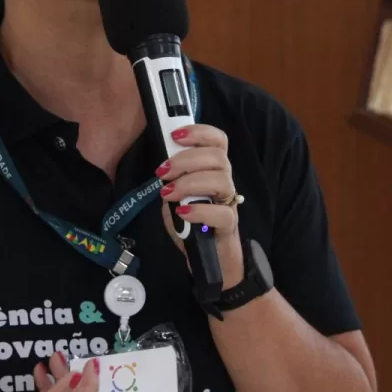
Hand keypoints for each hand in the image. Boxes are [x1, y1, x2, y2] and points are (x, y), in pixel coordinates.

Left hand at [157, 124, 245, 289]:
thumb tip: (162, 164)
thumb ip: (173, 179)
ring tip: (168, 193)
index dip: (199, 132)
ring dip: (189, 182)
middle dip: (185, 160)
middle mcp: (224, 181)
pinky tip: (183, 212)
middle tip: (162, 172)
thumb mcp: (177, 196)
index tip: (175, 135)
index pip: (217, 140)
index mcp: (213, 169)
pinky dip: (199, 210)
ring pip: (221, 180)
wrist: (210, 259)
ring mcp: (229, 203)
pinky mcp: (229, 225)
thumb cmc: (193, 222)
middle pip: (217, 157)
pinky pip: (221, 213)